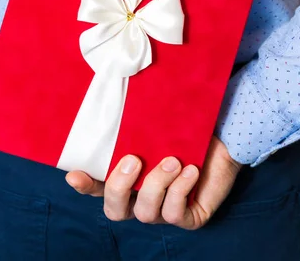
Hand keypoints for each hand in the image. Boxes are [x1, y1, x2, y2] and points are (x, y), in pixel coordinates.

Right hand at [65, 136, 241, 229]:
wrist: (226, 138)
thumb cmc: (186, 129)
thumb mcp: (158, 124)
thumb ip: (135, 119)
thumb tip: (118, 82)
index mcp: (127, 179)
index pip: (97, 188)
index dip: (84, 186)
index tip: (74, 174)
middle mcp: (140, 198)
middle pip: (114, 210)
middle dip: (119, 186)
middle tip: (134, 160)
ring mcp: (163, 210)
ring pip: (145, 213)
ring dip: (156, 185)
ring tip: (173, 161)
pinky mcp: (187, 216)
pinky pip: (174, 214)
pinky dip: (180, 191)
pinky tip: (191, 171)